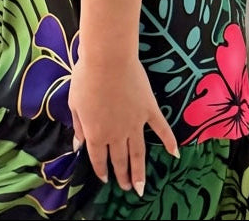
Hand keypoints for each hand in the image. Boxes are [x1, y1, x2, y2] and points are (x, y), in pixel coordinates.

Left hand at [68, 53, 178, 195]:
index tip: (105, 178)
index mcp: (96, 133)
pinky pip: (161, 129)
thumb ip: (78, 125)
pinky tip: (174, 153)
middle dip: (122, 175)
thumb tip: (78, 144)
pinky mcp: (149, 110)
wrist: (108, 60)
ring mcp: (135, 123)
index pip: (98, 158)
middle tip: (127, 188)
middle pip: (120, 159)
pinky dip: (169, 142)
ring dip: (140, 171)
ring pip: (138, 152)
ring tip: (142, 186)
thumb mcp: (74, 103)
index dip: (101, 170)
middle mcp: (116, 134)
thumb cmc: (86, 78)